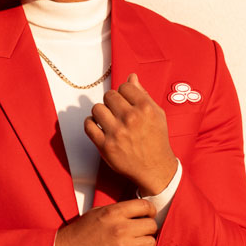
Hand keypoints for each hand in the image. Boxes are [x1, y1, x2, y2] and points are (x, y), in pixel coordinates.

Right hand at [54, 198, 158, 245]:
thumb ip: (119, 210)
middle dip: (148, 228)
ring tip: (135, 244)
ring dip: (145, 243)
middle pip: (151, 226)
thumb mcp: (98, 212)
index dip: (150, 211)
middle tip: (140, 231)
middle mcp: (120, 229)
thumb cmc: (81, 232)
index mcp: (113, 213)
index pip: (145, 206)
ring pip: (150, 243)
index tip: (148, 215)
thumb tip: (141, 212)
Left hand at [85, 73, 176, 194]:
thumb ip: (143, 94)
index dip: (124, 93)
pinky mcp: (105, 146)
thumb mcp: (157, 114)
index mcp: (145, 108)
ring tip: (108, 119)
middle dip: (112, 102)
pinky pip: (88, 125)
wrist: (155, 168)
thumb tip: (131, 77)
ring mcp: (117, 133)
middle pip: (109, 95)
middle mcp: (131, 118)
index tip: (126, 102)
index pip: (124, 86)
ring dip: (101, 112)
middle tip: (117, 112)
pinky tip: (99, 127)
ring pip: (97, 108)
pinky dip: (91, 124)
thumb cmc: (156, 140)